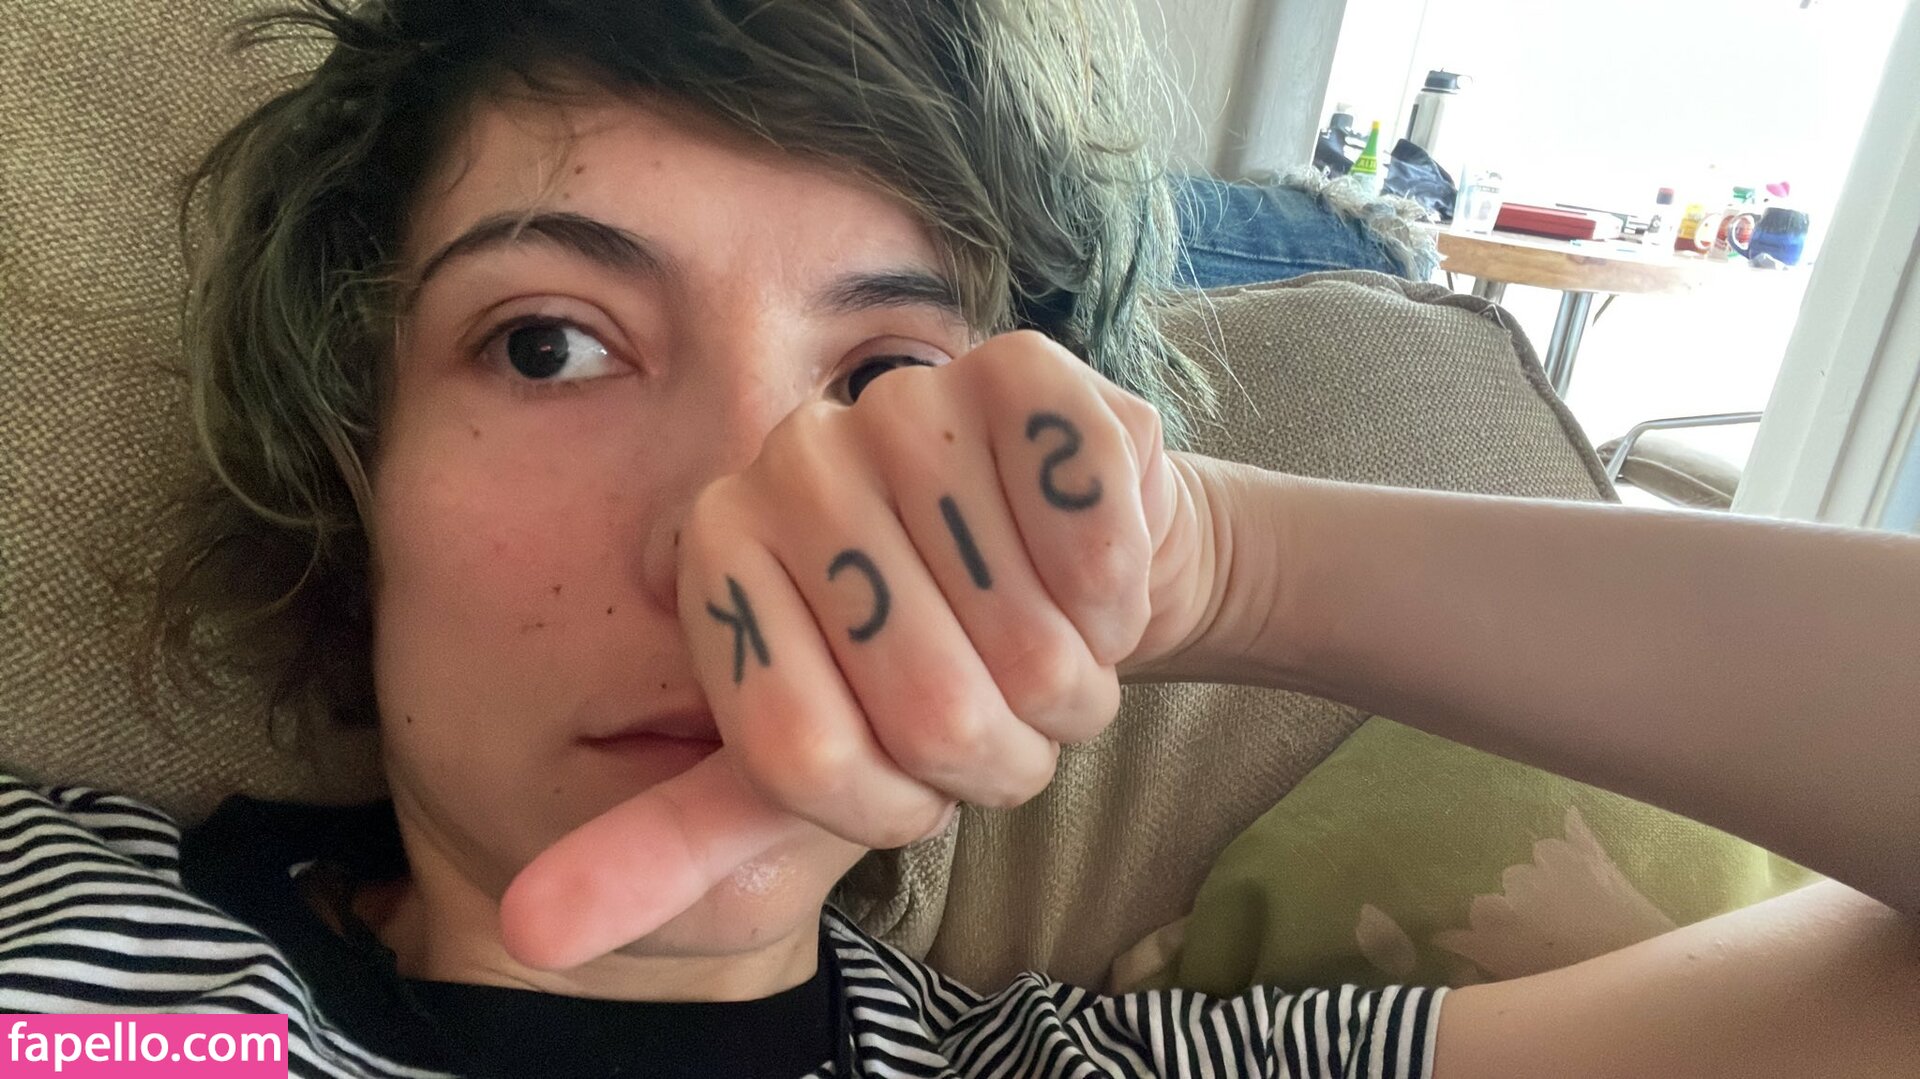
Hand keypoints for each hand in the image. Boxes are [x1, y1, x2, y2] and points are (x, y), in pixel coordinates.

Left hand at [498, 331, 1208, 967]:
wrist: (1062, 561)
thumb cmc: (928, 668)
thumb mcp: (790, 772)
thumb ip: (666, 848)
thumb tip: (530, 931)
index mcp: (716, 550)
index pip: (804, 759)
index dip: (887, 804)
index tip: (904, 768)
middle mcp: (790, 457)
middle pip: (927, 714)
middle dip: (996, 754)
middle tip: (998, 708)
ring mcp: (901, 404)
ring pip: (1021, 646)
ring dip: (1067, 686)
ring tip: (1047, 637)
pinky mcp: (1021, 375)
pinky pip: (1090, 547)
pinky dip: (1113, 599)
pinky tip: (1087, 568)